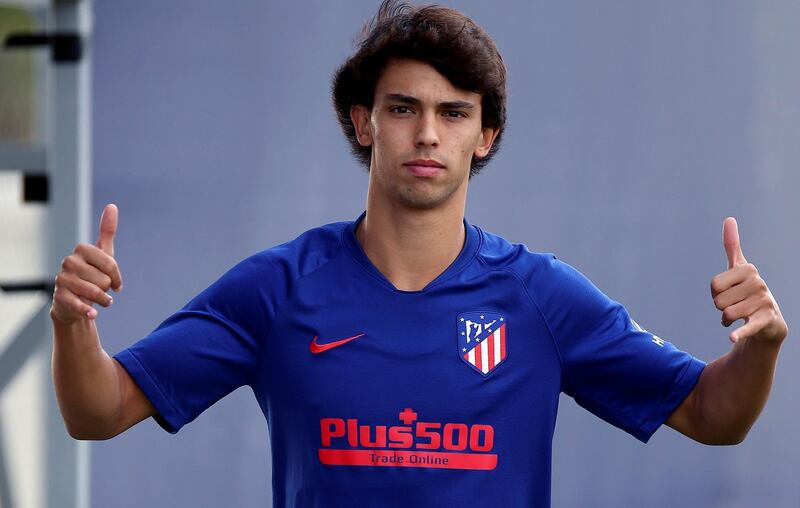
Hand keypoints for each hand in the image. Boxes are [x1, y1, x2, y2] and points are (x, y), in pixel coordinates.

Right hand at [51, 204, 123, 323]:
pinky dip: (88, 311)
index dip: (116, 277)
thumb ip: (107, 231)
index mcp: (81, 249)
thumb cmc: (91, 275)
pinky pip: (80, 304)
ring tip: (100, 301)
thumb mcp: (102, 254)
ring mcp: (62, 279)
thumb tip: (112, 206)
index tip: (115, 282)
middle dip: (107, 288)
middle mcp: (69, 262)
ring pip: (96, 292)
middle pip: (104, 279)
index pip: (110, 264)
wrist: (75, 302)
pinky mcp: (59, 296)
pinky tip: (93, 314)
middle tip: (100, 289)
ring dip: (102, 300)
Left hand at [710, 217, 787, 343]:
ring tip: (740, 316)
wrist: (768, 320)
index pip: (714, 285)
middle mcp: (758, 283)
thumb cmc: (747, 291)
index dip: (716, 293)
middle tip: (735, 305)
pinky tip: (732, 337)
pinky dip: (740, 332)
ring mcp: (764, 301)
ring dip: (727, 320)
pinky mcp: (766, 320)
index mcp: (748, 269)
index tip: (728, 291)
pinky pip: (748, 326)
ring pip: (726, 314)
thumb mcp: (739, 268)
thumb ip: (732, 245)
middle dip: (721, 307)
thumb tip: (729, 218)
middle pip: (718, 301)